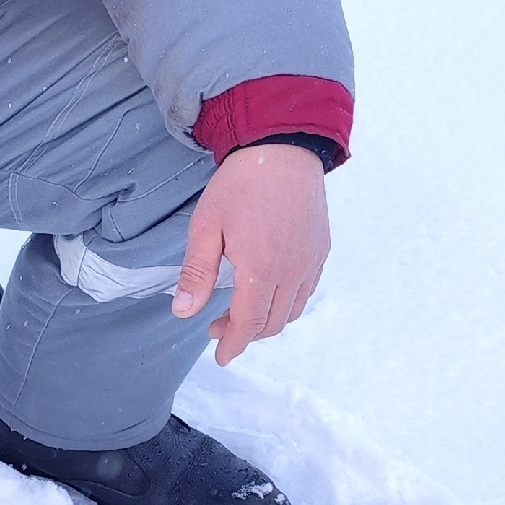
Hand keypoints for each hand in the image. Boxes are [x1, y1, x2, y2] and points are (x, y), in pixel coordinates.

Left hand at [170, 144, 330, 365]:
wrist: (284, 148)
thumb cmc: (240, 184)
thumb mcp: (207, 226)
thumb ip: (197, 272)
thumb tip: (183, 313)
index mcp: (261, 269)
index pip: (249, 324)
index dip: (233, 344)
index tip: (219, 357)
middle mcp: (292, 271)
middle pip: (272, 323)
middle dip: (244, 334)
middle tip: (216, 328)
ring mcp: (311, 261)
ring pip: (292, 310)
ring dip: (267, 321)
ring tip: (239, 312)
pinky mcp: (321, 250)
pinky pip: (307, 291)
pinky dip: (287, 304)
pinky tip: (268, 292)